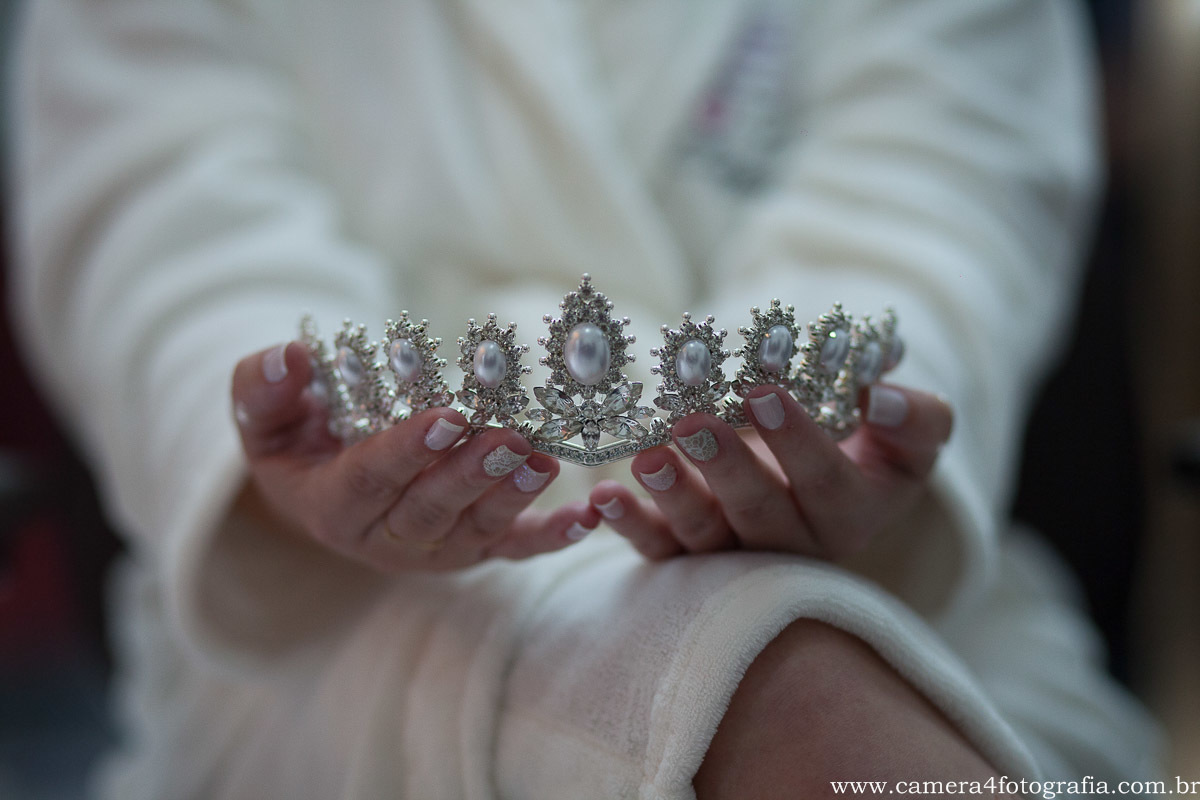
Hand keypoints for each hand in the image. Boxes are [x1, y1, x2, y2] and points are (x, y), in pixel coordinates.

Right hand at [232, 342, 598, 571]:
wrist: (322, 485)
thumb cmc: (293, 438)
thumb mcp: (260, 414)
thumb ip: (263, 387)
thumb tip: (290, 357)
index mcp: (330, 506)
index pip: (369, 480)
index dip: (408, 450)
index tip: (447, 416)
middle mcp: (384, 540)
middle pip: (430, 510)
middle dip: (472, 474)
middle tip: (510, 436)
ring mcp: (434, 550)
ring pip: (475, 527)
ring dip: (513, 496)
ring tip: (546, 459)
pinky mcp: (473, 548)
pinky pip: (513, 548)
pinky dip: (552, 536)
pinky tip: (589, 516)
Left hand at [588, 385, 952, 560]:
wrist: (821, 469)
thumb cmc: (868, 442)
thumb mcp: (909, 433)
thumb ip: (915, 418)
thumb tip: (882, 396)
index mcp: (851, 512)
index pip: (825, 481)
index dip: (795, 438)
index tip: (764, 390)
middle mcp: (793, 545)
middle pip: (760, 513)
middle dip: (725, 468)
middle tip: (692, 422)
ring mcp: (737, 554)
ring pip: (705, 536)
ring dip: (672, 498)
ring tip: (646, 458)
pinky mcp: (688, 556)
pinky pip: (658, 549)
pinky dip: (627, 525)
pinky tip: (599, 498)